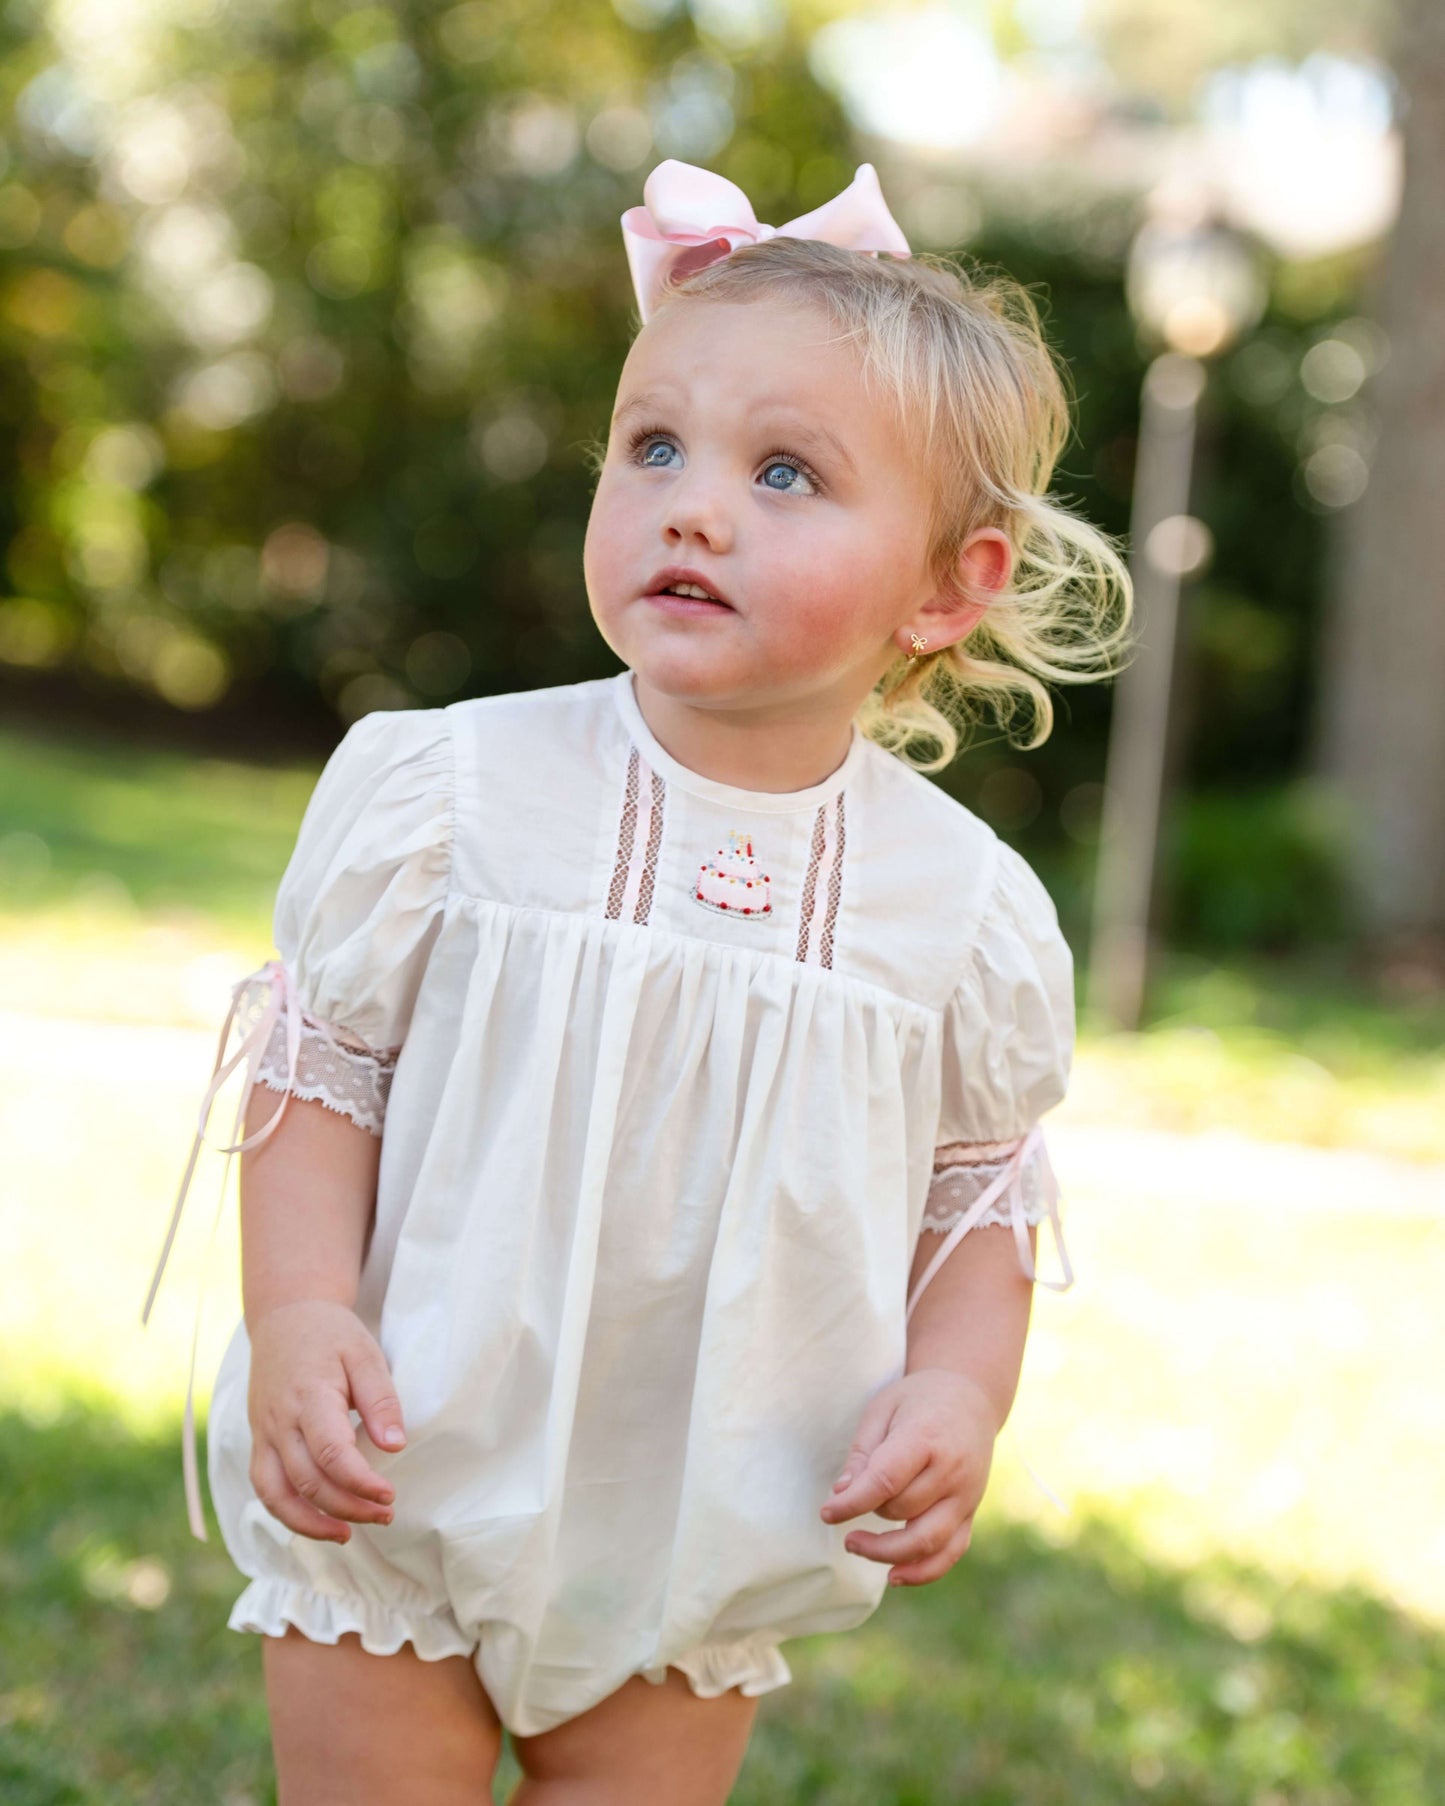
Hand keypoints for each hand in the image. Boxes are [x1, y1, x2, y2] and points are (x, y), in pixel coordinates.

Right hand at [246, 1299, 406, 1543]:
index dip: (360, 1483)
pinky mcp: (259, 1442)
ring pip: (277, 1494)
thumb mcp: (365, 1354)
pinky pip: (265, 1488)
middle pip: (307, 1481)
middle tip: (385, 1513)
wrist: (285, 1318)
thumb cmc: (331, 1335)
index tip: (390, 1495)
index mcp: (309, 1395)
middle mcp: (279, 1421)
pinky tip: (318, 1522)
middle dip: (347, 1507)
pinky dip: (287, 1513)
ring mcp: (263, 1434)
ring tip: (349, 1534)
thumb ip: (380, 1400)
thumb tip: (395, 1447)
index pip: (331, 1453)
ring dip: (312, 1523)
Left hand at [818, 1369, 999, 1586]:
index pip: (885, 1480)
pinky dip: (923, 1571)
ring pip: (926, 1541)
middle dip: (868, 1513)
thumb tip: (841, 1494)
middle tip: (843, 1507)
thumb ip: (863, 1452)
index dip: (852, 1503)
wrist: (971, 1398)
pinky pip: (951, 1553)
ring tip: (854, 1544)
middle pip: (902, 1509)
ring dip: (886, 1553)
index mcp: (926, 1437)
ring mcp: (966, 1495)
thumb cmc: (918, 1400)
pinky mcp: (971, 1512)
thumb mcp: (883, 1409)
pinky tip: (894, 1576)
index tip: (826, 1513)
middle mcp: (952, 1470)